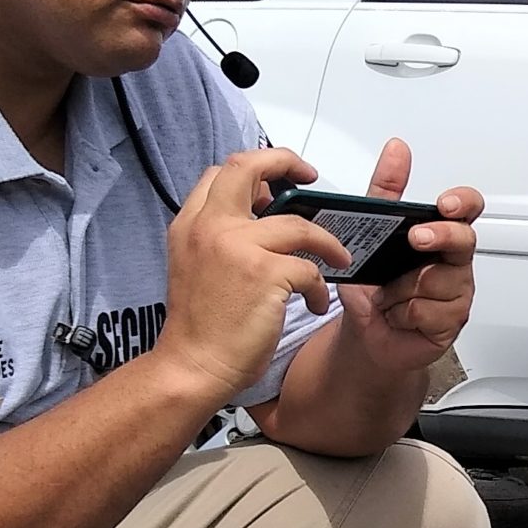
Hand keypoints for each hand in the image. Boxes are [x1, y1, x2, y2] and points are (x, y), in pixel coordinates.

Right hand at [149, 148, 352, 405]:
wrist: (192, 366)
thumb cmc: (200, 327)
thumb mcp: (197, 266)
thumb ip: (222, 236)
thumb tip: (263, 211)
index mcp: (190, 225)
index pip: (221, 173)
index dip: (254, 169)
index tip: (277, 182)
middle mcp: (210, 227)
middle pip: (248, 167)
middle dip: (285, 161)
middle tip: (310, 175)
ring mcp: (236, 247)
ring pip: (298, 225)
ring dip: (326, 243)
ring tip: (337, 260)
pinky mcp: (264, 274)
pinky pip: (309, 269)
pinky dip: (320, 288)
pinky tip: (317, 304)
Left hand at [329, 138, 481, 373]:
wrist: (365, 333)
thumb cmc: (373, 285)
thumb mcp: (369, 234)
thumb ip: (384, 193)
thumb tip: (396, 150)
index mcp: (441, 234)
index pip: (468, 208)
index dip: (463, 202)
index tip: (445, 203)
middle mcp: (453, 262)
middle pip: (463, 240)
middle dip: (439, 237)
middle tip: (416, 240)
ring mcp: (456, 292)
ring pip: (437, 280)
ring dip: (402, 288)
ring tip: (390, 295)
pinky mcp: (451, 322)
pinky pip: (428, 311)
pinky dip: (402, 313)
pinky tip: (397, 315)